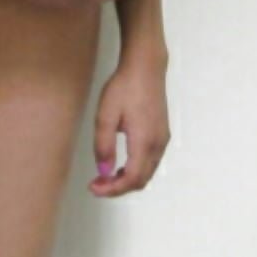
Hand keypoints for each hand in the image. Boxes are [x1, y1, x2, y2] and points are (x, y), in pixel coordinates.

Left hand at [89, 46, 170, 197]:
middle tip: (98, 184)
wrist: (146, 67)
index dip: (113, 189)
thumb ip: (104, 145)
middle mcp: (158, 145)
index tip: (94, 187)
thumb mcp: (106, 115)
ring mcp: (163, 139)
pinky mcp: (162, 132)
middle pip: (142, 180)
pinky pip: (151, 161)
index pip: (131, 179)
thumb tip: (104, 171)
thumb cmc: (124, 88)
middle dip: (119, 187)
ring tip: (106, 175)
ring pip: (148, 172)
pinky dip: (136, 169)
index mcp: (144, 142)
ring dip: (128, 179)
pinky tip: (121, 161)